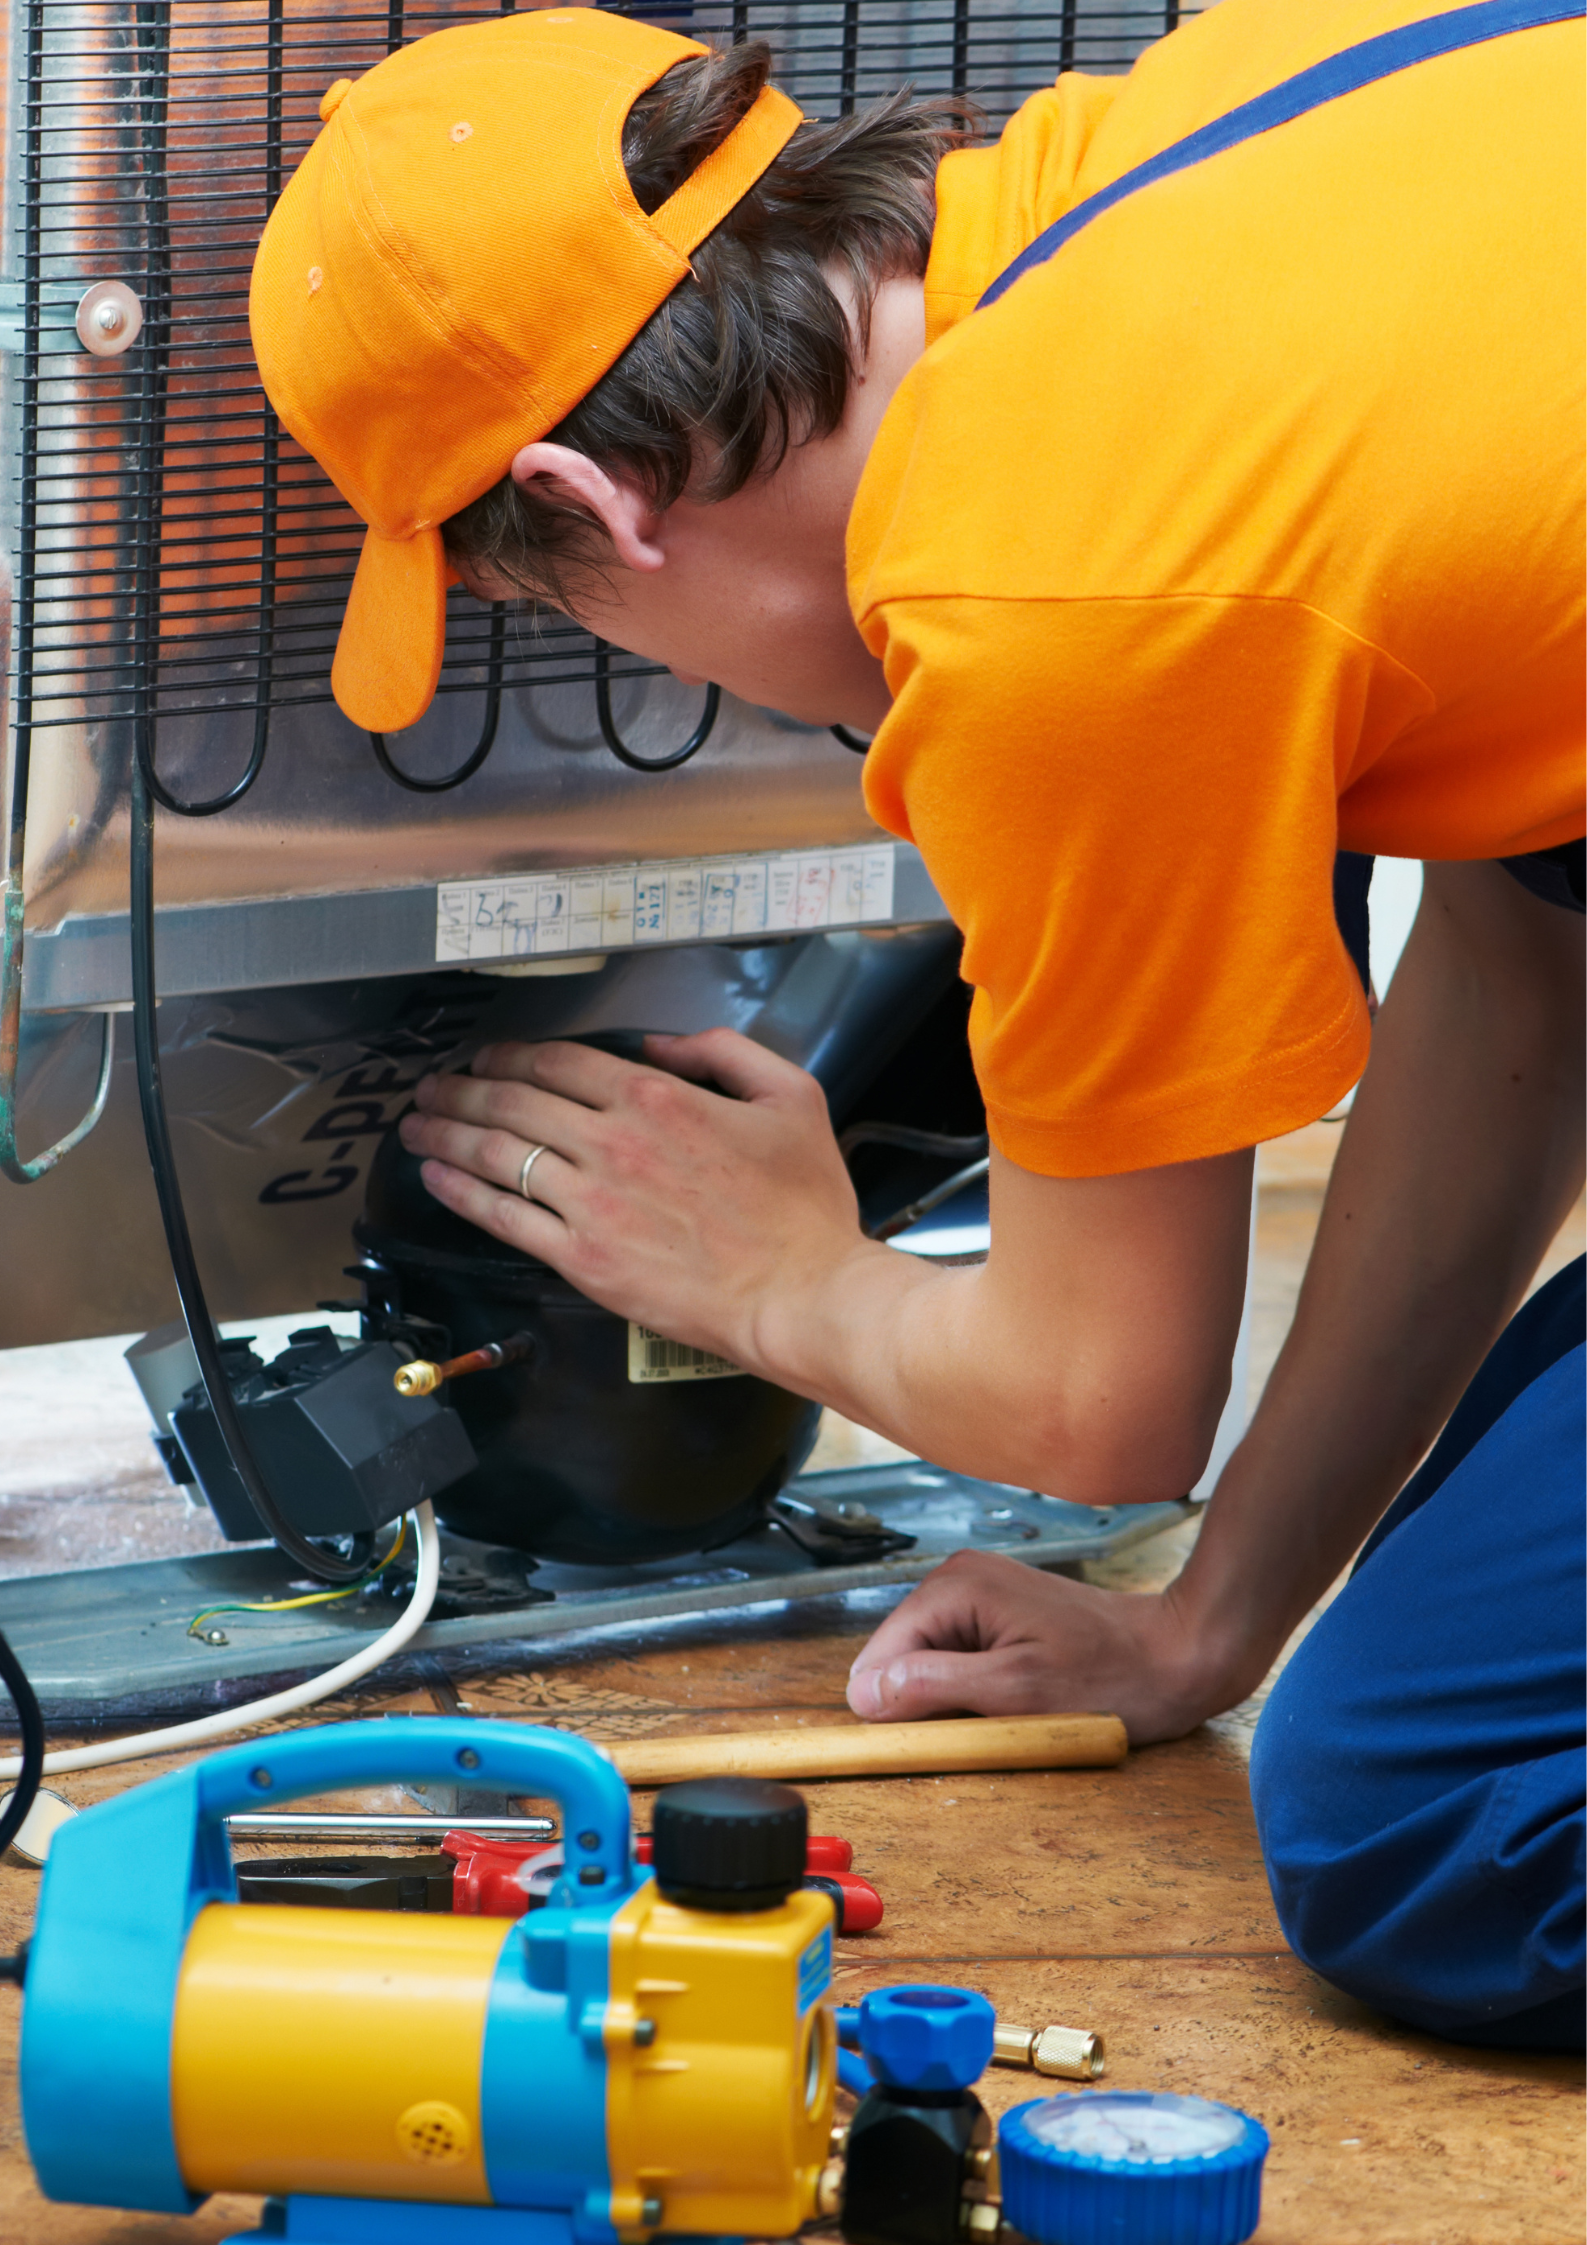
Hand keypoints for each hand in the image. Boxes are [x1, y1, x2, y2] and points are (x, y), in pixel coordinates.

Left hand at [397, 1031, 872, 1372]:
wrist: (800, 1294)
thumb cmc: (803, 1208)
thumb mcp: (790, 1098)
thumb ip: (726, 1053)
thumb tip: (663, 1045)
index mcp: (657, 1098)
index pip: (560, 1062)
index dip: (512, 1055)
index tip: (489, 1058)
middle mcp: (612, 1143)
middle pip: (512, 1101)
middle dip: (461, 1088)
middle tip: (433, 1086)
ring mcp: (591, 1203)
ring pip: (496, 1154)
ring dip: (445, 1133)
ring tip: (415, 1125)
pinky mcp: (582, 1258)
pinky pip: (504, 1217)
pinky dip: (462, 1192)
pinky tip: (436, 1179)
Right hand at [845, 1549, 1234, 1745]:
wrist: (1178, 1653)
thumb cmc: (1111, 1677)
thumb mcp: (1016, 1693)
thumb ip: (933, 1687)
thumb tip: (864, 1694)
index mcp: (954, 1588)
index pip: (878, 1659)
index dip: (897, 1710)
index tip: (942, 1739)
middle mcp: (957, 1579)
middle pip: (900, 1660)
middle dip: (930, 1704)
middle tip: (991, 1724)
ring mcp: (978, 1593)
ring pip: (928, 1664)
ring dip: (956, 1701)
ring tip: (1010, 1710)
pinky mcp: (999, 1612)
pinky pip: (959, 1659)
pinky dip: (978, 1689)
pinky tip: (1017, 1699)